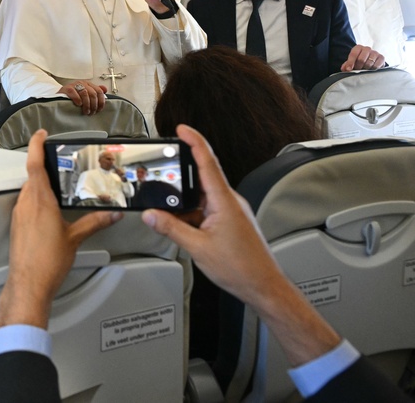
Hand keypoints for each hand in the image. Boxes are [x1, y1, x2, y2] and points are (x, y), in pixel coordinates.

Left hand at [0, 130, 121, 327]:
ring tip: (59, 187)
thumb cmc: (48, 262)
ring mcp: (19, 214)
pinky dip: (37, 200)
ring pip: (29, 191)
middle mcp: (26, 203)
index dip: (35, 146)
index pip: (34, 164)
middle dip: (44, 168)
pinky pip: (26, 204)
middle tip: (59, 163)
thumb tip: (113, 214)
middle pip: (33, 176)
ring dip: (41, 185)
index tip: (40, 134)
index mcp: (39, 200)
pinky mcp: (17, 225)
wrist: (28, 285)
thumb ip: (95, 222)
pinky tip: (50, 211)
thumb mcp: (75, 238)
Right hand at [57, 80, 107, 114]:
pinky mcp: (67, 88)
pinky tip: (78, 104)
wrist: (60, 95)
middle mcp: (82, 83)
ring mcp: (74, 85)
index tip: (99, 110)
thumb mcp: (86, 93)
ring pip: (85, 93)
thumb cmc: (74, 96)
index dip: (101, 101)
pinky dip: (77, 99)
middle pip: (93, 93)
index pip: (99, 91)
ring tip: (86, 111)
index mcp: (89, 84)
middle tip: (91, 112)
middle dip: (94, 105)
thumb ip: (95, 91)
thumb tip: (105, 89)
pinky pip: (74, 92)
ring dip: (87, 104)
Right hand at [141, 125, 340, 365]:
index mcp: (224, 201)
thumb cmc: (241, 268)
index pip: (208, 162)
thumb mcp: (197, 247)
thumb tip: (151, 215)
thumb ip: (171, 228)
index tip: (182, 129)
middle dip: (179, 177)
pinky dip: (192, 214)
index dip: (195, 142)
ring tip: (168, 213)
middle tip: (161, 175)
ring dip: (184, 202)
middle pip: (202, 178)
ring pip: (202, 197)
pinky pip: (207, 209)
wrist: (263, 286)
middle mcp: (230, 202)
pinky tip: (182, 227)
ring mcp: (231, 212)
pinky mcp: (231, 222)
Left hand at [340, 45, 384, 71]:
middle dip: (358, 67)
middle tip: (357, 70)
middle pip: (361, 59)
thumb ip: (346, 65)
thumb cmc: (359, 62)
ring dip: (365, 69)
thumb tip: (345, 69)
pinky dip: (373, 69)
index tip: (349, 69)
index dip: (350, 62)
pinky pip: (377, 65)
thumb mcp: (352, 62)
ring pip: (369, 63)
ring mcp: (375, 52)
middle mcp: (367, 49)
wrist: (371, 61)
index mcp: (358, 48)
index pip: (353, 54)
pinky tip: (371, 70)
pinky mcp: (381, 57)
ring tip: (364, 70)